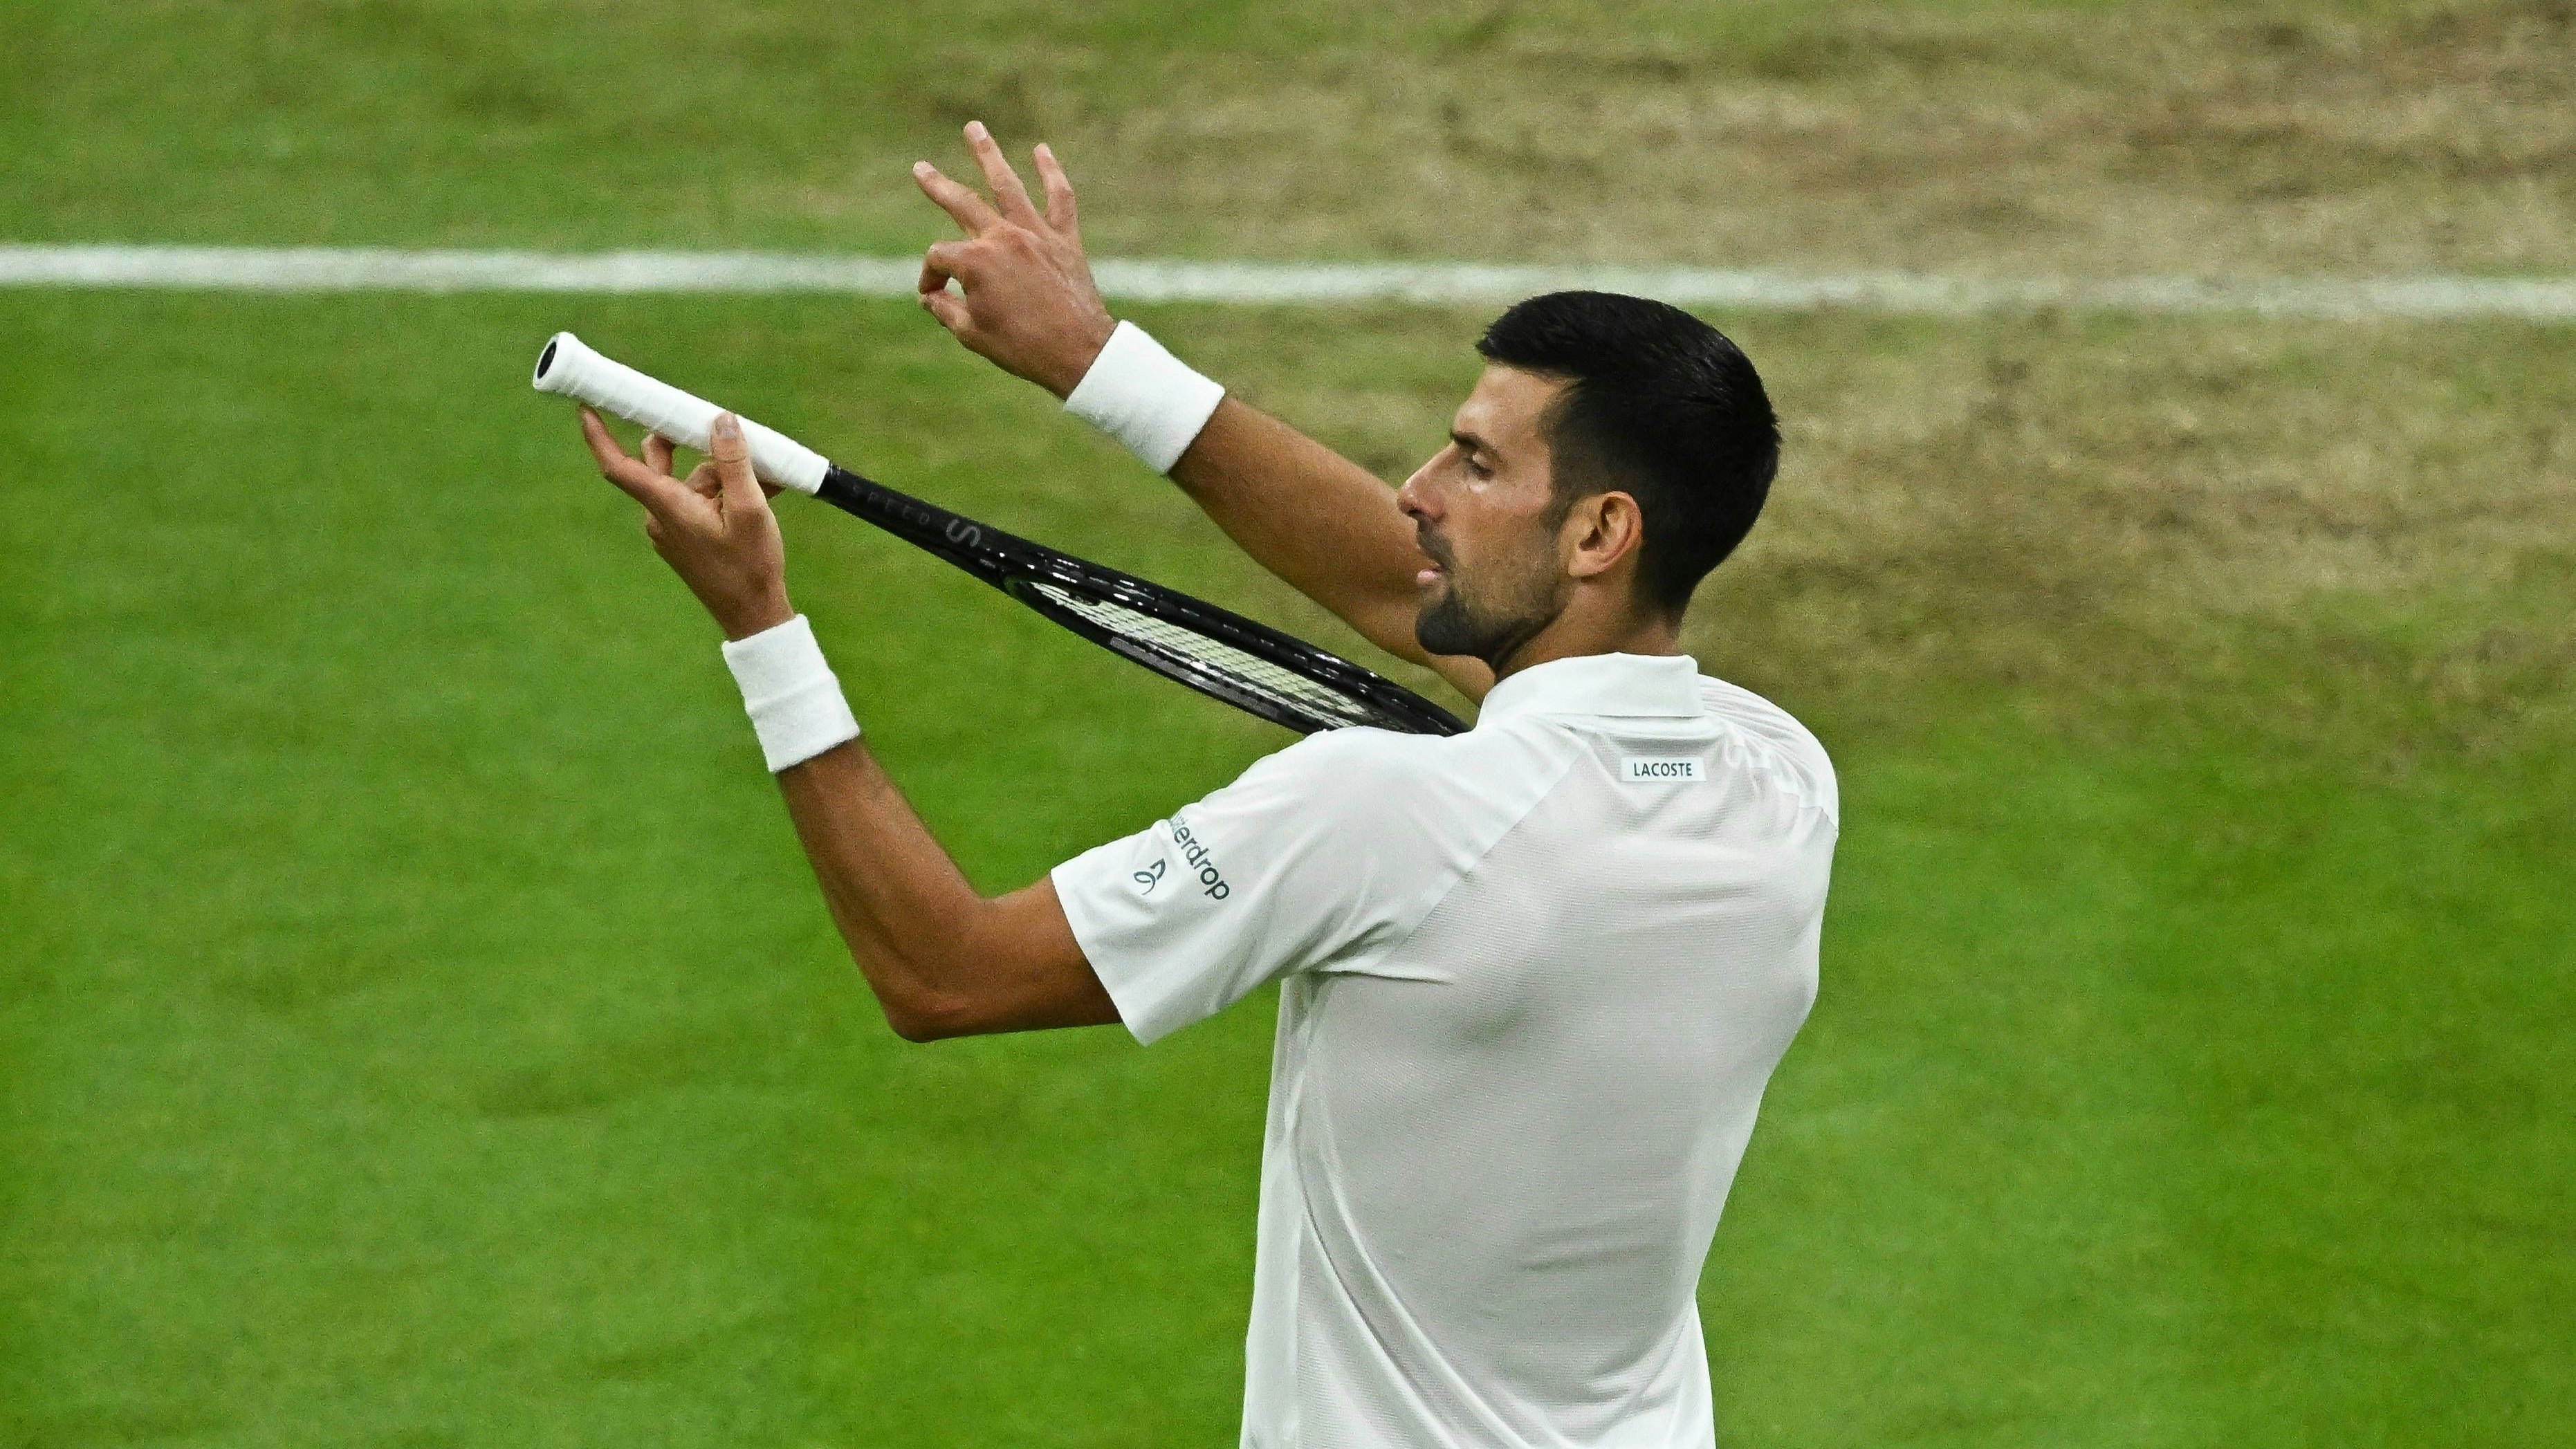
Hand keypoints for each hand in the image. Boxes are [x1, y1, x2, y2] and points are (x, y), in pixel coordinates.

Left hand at [583, 408, 793, 640]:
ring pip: (689, 482)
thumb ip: (734, 462)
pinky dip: (725, 492)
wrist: (753, 616)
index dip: (598, 436)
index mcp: (668, 507)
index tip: (585, 408)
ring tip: (766, 475)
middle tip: (708, 424)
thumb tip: (721, 420)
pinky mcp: (687, 538)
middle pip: (660, 464)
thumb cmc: (750, 566)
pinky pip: (699, 501)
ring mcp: (673, 529)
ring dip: (722, 473)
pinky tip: (764, 490)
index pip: (619, 467)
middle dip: (687, 444)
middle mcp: (662, 517)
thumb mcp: (750, 509)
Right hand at [914, 121, 1116, 397]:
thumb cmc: (1023, 349)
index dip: (931, 277)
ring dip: (988, 154)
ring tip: (974, 128)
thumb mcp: (972, 334)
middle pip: (961, 203)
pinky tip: (1042, 151)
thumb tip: (930, 295)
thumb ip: (945, 309)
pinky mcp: (1065, 239)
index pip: (939, 259)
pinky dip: (1052, 173)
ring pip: (1007, 185)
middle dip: (937, 185)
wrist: (1079, 354)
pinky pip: (1060, 198)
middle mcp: (1003, 238)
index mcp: (975, 262)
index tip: (935, 296)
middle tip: (920, 168)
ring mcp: (1036, 234)